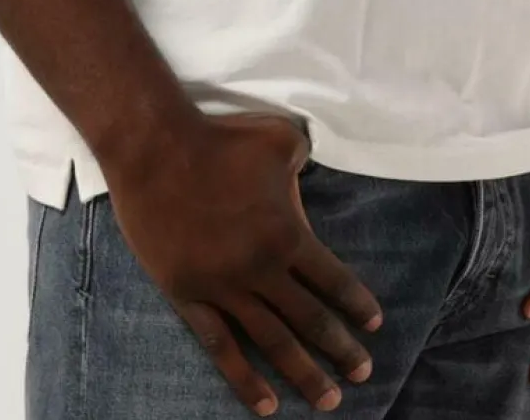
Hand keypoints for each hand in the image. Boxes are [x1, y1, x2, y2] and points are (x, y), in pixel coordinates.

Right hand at [105, 111, 382, 415]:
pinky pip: (221, 347)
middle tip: (363, 374)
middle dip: (341, 350)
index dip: (356, 304)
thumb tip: (312, 166)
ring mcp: (224, 288)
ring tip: (327, 401)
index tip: (373, 326)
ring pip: (272, 343)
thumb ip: (304, 158)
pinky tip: (266, 403)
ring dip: (303, 374)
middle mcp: (262, 269)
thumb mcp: (279, 138)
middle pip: (310, 319)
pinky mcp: (189, 296)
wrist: (156, 148)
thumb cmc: (221, 139)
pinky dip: (245, 379)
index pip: (332, 280)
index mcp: (288, 234)